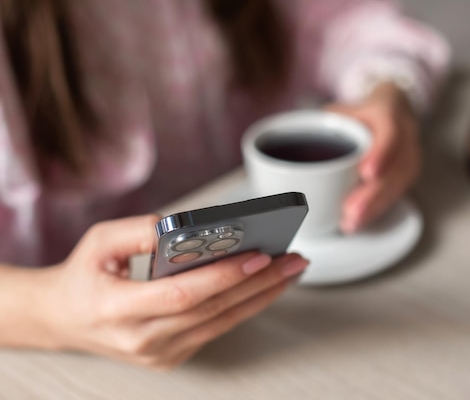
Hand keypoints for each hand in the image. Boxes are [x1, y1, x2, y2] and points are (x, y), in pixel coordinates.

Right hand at [36, 215, 307, 368]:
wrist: (64, 318)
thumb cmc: (83, 275)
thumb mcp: (99, 240)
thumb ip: (141, 230)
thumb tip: (187, 226)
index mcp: (118, 309)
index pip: (182, 294)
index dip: (223, 276)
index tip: (259, 256)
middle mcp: (141, 339)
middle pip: (213, 310)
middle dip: (259, 283)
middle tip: (293, 259)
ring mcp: (159, 353)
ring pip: (222, 323)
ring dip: (261, 295)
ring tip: (289, 271)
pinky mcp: (171, 356)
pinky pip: (215, 328)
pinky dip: (243, 305)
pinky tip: (264, 286)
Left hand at [327, 82, 420, 232]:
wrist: (388, 112)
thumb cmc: (356, 114)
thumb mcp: (336, 111)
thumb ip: (314, 127)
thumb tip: (275, 160)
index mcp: (388, 110)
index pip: (390, 129)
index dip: (381, 152)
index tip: (365, 173)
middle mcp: (406, 134)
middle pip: (395, 167)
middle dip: (372, 194)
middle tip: (350, 212)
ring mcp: (409, 156)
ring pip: (397, 185)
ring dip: (373, 208)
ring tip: (349, 224)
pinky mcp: (406, 176)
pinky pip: (394, 195)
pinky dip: (374, 211)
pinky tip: (356, 223)